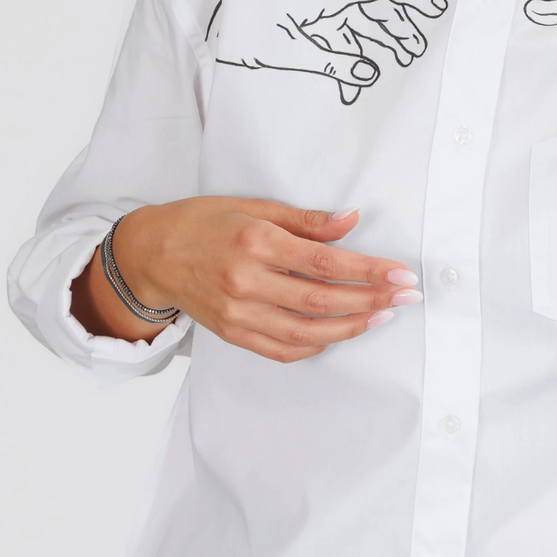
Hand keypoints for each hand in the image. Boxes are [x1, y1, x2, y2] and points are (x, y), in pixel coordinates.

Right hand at [73, 200, 421, 361]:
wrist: (151, 254)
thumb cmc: (203, 223)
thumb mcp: (254, 207)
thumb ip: (306, 220)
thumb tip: (352, 220)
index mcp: (255, 244)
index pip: (325, 263)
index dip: (368, 271)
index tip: (400, 274)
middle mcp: (246, 282)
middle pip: (322, 301)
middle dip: (371, 301)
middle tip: (405, 298)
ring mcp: (238, 313)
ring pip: (306, 333)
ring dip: (350, 328)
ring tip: (380, 317)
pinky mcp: (232, 333)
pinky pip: (282, 349)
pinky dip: (315, 346)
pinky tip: (339, 334)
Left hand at [208, 0, 448, 106]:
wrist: (202, 21)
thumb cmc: (240, 26)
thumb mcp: (287, 49)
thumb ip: (333, 63)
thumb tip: (369, 74)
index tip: (439, 11)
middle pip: (375, 5)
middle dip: (399, 28)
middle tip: (417, 53)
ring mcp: (312, 8)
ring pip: (357, 23)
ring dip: (377, 44)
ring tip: (397, 65)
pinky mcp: (299, 24)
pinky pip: (333, 39)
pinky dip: (346, 59)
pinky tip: (352, 87)